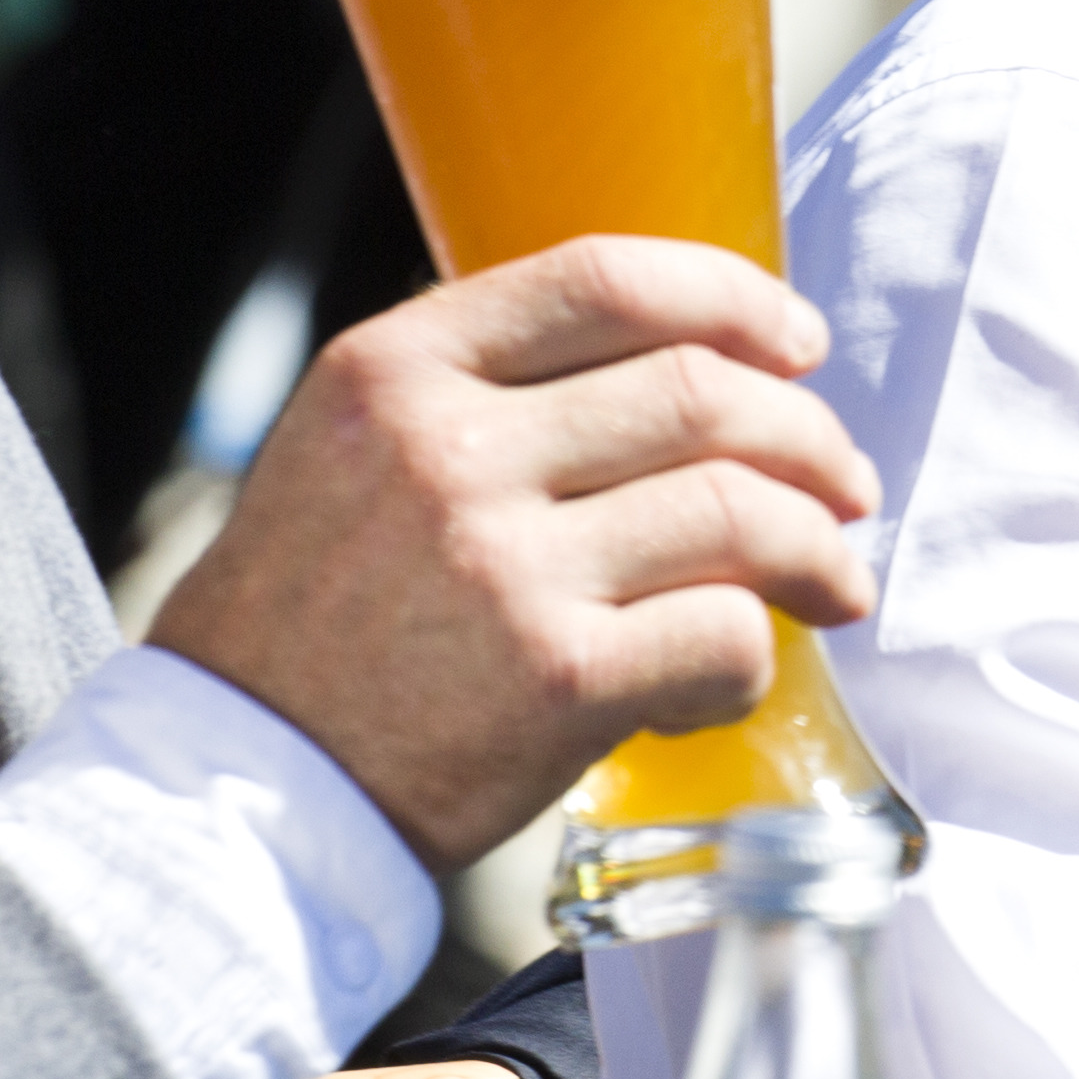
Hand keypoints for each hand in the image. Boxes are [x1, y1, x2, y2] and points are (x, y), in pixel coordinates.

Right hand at [146, 236, 882, 873]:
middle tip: (845, 484)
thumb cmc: (306, 630)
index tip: (797, 345)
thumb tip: (671, 364)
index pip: (606, 279)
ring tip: (835, 580)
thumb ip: (476, 392)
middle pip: (699, 393)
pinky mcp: (552, 681)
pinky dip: (751, 656)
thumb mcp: (347, 454)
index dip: (732, 300)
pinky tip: (731, 675)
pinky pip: (719, 634)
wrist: (234, 799)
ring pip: (735, 508)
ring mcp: (502, 565)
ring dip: (816, 545)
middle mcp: (448, 451)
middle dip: (808, 438)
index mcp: (396, 371)